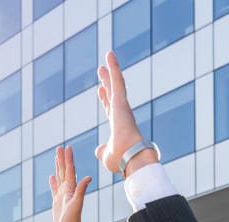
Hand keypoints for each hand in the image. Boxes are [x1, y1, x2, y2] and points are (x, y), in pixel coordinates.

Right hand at [49, 145, 90, 221]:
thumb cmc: (73, 220)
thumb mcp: (76, 204)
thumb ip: (82, 190)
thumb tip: (89, 177)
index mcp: (72, 188)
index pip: (70, 170)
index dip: (68, 159)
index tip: (67, 147)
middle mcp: (68, 190)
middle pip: (64, 171)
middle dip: (62, 159)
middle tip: (60, 147)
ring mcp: (62, 195)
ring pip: (60, 177)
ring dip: (58, 167)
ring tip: (57, 157)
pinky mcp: (57, 201)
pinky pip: (54, 188)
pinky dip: (53, 182)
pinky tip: (52, 177)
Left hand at [94, 51, 157, 177]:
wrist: (130, 158)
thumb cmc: (121, 161)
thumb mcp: (107, 156)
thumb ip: (103, 151)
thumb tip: (98, 150)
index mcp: (117, 125)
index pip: (110, 108)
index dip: (105, 99)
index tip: (100, 90)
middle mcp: (121, 113)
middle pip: (113, 92)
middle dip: (107, 81)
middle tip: (101, 70)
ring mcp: (122, 106)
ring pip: (117, 83)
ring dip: (111, 70)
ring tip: (107, 56)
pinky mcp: (121, 101)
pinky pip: (117, 80)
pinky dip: (114, 67)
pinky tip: (109, 55)